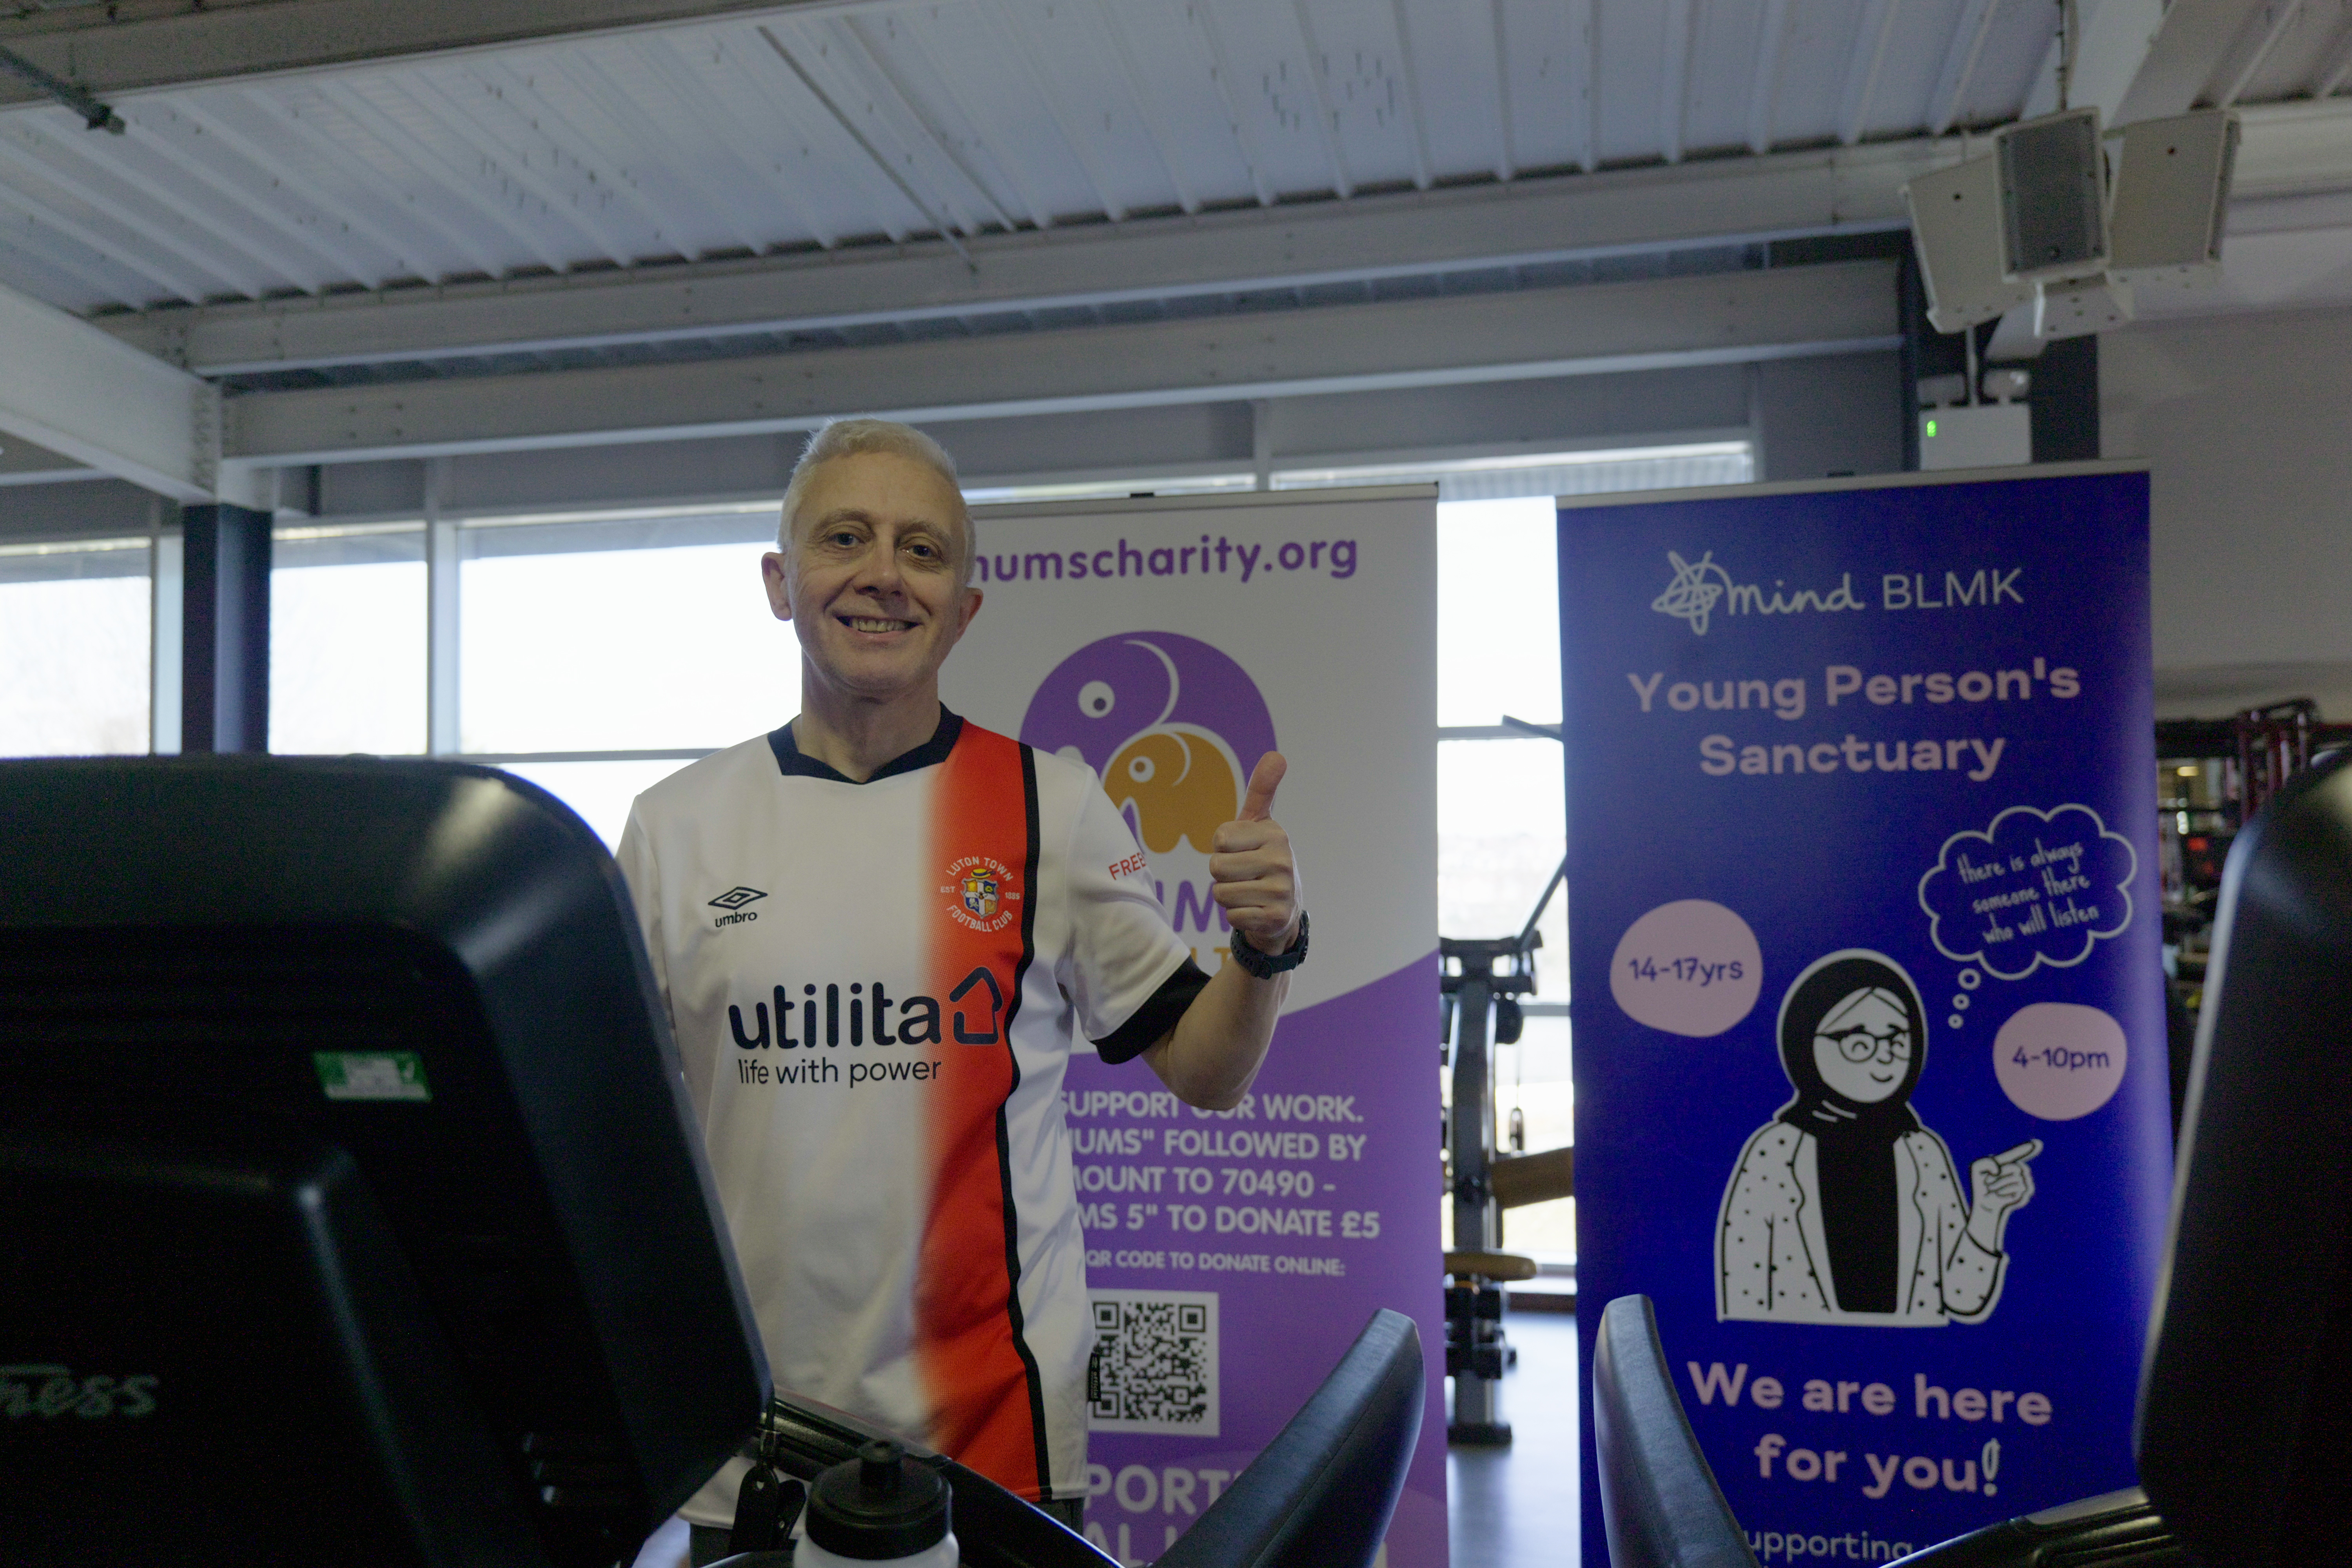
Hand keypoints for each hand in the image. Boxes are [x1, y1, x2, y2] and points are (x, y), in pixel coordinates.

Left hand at [1210, 753, 1300, 957]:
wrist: (1284, 909)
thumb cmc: (1262, 859)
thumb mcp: (1260, 823)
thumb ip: (1262, 789)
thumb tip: (1277, 755)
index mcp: (1275, 833)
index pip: (1220, 838)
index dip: (1222, 848)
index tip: (1241, 851)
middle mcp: (1282, 860)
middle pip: (1216, 867)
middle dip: (1222, 874)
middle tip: (1243, 875)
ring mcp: (1281, 890)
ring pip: (1221, 893)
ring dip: (1228, 896)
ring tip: (1248, 892)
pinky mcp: (1275, 918)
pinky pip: (1232, 917)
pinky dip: (1237, 916)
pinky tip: (1255, 910)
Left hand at [1966, 1140, 2038, 1249]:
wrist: (1984, 1203)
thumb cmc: (1980, 1184)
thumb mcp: (1977, 1168)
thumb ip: (1985, 1162)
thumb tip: (1998, 1169)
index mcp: (2008, 1162)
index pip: (2018, 1153)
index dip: (2027, 1148)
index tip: (2037, 1143)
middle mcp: (2018, 1171)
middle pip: (2015, 1167)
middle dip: (1999, 1175)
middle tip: (1987, 1182)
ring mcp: (2024, 1182)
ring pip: (2016, 1178)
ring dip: (1999, 1184)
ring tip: (1992, 1189)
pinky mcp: (2024, 1194)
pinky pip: (2017, 1188)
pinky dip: (2004, 1191)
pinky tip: (1999, 1195)